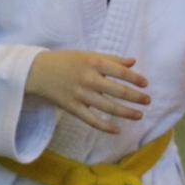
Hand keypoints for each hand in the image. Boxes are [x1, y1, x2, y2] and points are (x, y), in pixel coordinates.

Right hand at [25, 50, 148, 133]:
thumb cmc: (65, 61)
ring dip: (126, 112)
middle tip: (147, 101)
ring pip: (108, 107)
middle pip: (117, 91)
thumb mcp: (88, 55)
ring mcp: (80, 95)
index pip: (120, 71)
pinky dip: (105, 126)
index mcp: (93, 62)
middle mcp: (88, 79)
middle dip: (135, 97)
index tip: (145, 84)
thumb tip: (133, 62)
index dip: (135, 79)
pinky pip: (91, 120)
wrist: (37, 72)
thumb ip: (111, 59)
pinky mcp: (72, 108)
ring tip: (139, 115)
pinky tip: (117, 130)